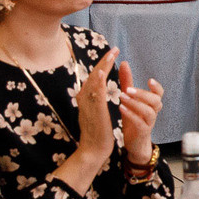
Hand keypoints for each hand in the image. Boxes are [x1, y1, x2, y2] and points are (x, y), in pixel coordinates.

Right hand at [73, 49, 119, 165]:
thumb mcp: (96, 111)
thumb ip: (95, 99)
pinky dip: (99, 81)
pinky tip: (103, 72)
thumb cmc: (96, 132)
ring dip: (104, 66)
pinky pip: (96, 93)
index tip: (112, 54)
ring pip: (95, 80)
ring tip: (112, 54)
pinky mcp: (94, 110)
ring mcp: (88, 103)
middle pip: (94, 74)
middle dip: (104, 60)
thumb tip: (98, 88)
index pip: (94, 76)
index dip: (103, 64)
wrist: (93, 149)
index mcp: (85, 97)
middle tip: (114, 49)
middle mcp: (84, 97)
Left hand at [116, 57, 164, 162]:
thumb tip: (124, 62)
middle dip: (143, 94)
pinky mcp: (143, 132)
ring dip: (136, 104)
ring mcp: (149, 123)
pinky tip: (121, 108)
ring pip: (149, 112)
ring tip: (122, 97)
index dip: (156, 87)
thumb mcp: (129, 99)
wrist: (134, 143)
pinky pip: (140, 123)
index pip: (159, 93)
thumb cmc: (133, 118)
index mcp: (151, 103)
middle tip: (128, 89)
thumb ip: (127, 82)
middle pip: (156, 101)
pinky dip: (131, 115)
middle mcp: (153, 112)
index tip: (149, 80)